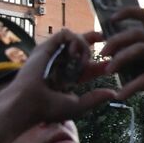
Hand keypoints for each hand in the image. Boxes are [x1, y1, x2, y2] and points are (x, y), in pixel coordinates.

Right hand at [0, 29, 114, 125]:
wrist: (29, 103)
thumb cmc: (49, 108)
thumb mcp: (78, 105)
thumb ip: (95, 98)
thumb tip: (113, 93)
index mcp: (66, 78)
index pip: (86, 67)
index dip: (99, 65)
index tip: (110, 64)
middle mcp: (59, 64)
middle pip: (78, 46)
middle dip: (92, 39)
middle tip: (104, 37)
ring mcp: (52, 54)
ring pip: (74, 39)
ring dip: (84, 46)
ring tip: (82, 61)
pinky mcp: (46, 47)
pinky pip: (65, 34)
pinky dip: (74, 40)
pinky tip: (74, 54)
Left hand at [99, 7, 143, 109]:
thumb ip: (141, 61)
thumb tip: (114, 61)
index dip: (127, 12)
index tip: (111, 19)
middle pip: (136, 33)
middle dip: (115, 41)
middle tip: (103, 53)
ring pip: (139, 49)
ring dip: (120, 59)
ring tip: (108, 71)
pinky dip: (130, 87)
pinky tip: (121, 95)